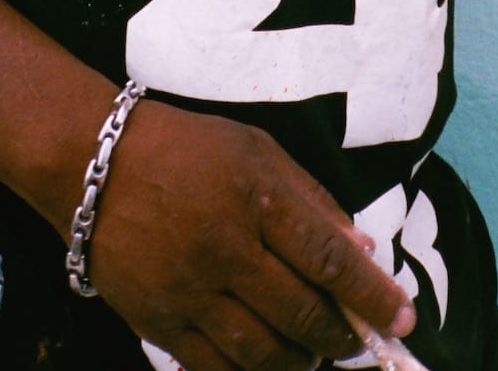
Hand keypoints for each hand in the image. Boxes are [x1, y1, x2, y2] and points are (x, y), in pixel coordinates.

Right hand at [87, 100, 413, 370]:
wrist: (94, 163)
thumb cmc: (187, 149)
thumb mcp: (255, 150)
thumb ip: (311, 200)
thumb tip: (362, 252)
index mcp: (256, 195)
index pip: (329, 258)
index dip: (371, 296)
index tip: (403, 319)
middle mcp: (226, 247)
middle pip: (301, 313)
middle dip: (341, 337)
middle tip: (358, 343)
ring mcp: (190, 289)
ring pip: (262, 352)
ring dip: (301, 363)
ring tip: (315, 357)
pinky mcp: (158, 320)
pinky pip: (215, 368)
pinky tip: (268, 368)